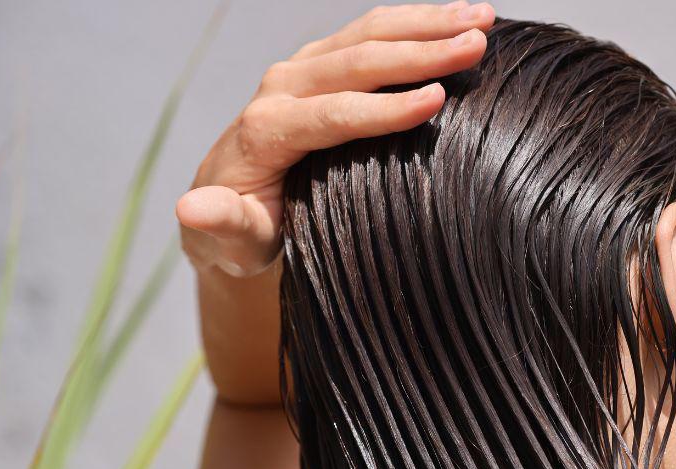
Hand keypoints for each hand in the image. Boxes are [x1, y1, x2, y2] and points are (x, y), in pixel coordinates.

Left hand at [175, 1, 494, 277]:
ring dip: (427, 24)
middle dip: (420, 52)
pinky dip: (416, 23)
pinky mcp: (319, 66)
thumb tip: (191, 210)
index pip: (333, 114)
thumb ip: (218, 225)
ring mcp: (301, 71)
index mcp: (266, 131)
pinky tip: (461, 18)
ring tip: (484, 20)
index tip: (437, 101)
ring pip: (368, 35)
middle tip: (476, 45)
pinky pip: (370, 34)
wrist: (228, 207)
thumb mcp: (227, 241)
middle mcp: (281, 89)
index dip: (385, 107)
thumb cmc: (240, 235)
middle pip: (357, 61)